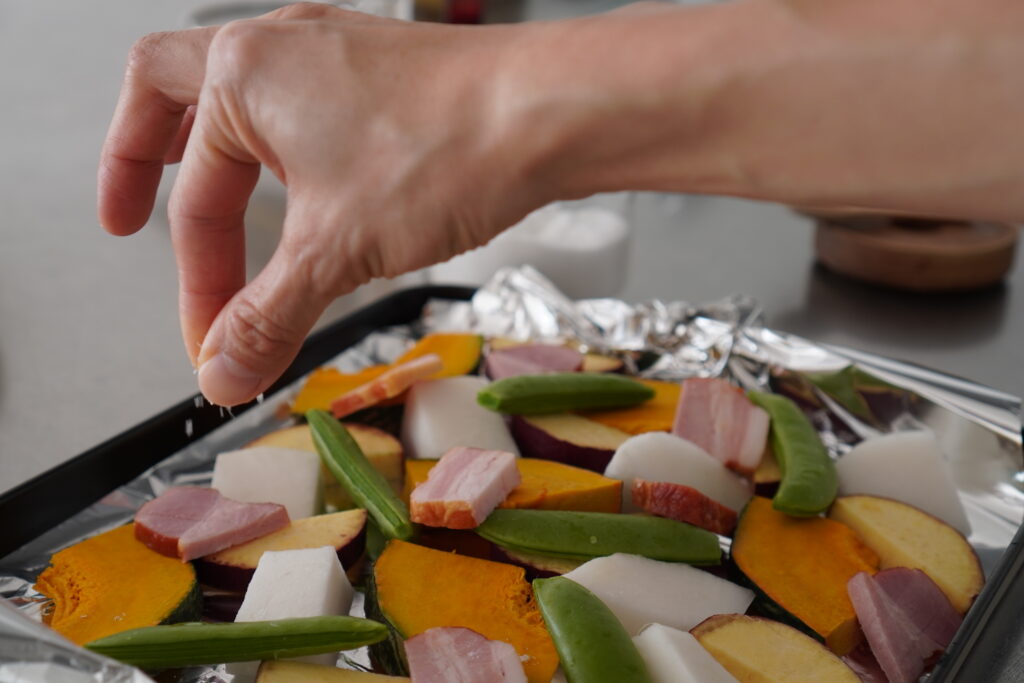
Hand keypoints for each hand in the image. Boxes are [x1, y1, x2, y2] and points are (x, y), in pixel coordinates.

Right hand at [98, 4, 548, 405]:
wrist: (550, 111)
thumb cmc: (447, 148)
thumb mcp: (336, 251)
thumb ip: (268, 317)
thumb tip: (225, 371)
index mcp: (241, 76)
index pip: (196, 202)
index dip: (198, 285)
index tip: (214, 340)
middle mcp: (282, 47)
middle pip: (174, 96)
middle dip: (142, 160)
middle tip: (132, 211)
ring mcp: (336, 51)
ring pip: (246, 94)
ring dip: (223, 154)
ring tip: (215, 196)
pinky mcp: (382, 71)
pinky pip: (308, 103)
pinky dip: (287, 150)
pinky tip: (308, 186)